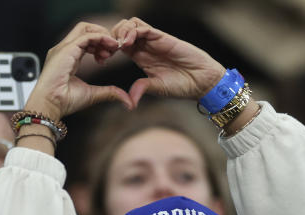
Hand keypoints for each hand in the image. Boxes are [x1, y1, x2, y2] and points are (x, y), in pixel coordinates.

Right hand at [23, 22, 132, 120]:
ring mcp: (63, 48)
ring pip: (85, 28)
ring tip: (113, 48)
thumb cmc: (64, 102)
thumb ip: (108, 92)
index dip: (100, 44)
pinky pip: (86, 36)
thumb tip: (126, 100)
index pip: (85, 40)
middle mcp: (64, 50)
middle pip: (85, 29)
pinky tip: (110, 47)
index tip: (109, 56)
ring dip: (102, 36)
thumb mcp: (92, 95)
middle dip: (102, 36)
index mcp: (67, 58)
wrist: (50, 105)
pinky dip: (100, 38)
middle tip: (114, 49)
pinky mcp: (66, 50)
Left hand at [111, 17, 225, 104]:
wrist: (201, 81)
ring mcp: (154, 40)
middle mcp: (145, 47)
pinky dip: (132, 31)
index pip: (119, 45)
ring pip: (131, 24)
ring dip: (121, 31)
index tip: (103, 59)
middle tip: (108, 51)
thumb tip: (129, 101)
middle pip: (122, 30)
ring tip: (119, 46)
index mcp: (141, 58)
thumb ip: (142, 88)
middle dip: (111, 37)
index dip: (108, 49)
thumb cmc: (182, 86)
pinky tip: (128, 43)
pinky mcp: (162, 37)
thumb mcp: (157, 88)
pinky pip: (144, 28)